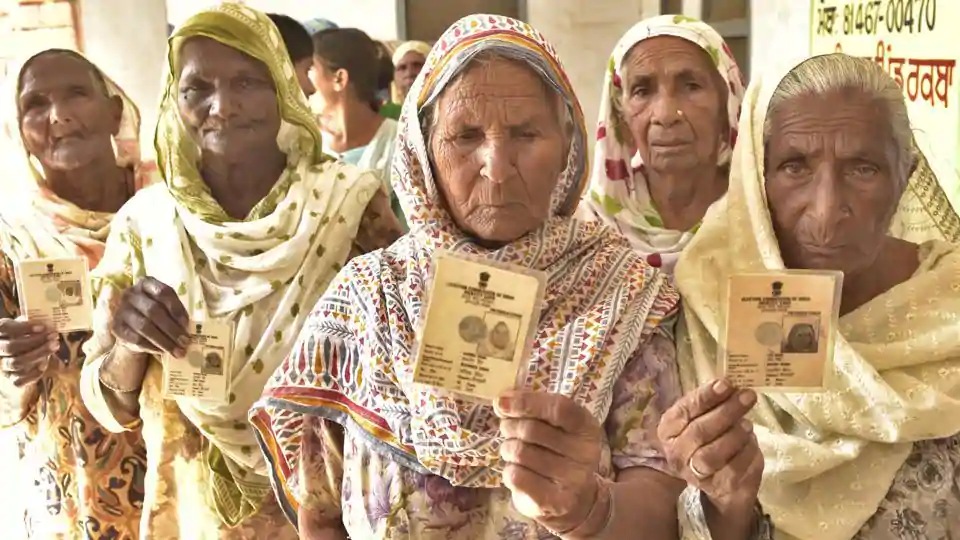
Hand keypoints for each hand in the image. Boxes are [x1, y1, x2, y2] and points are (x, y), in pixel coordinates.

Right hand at [0, 318, 57, 386]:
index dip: (23, 327)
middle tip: (54, 336)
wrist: (26, 359)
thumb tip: (49, 324)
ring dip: (39, 354)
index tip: (43, 327)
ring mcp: (3, 366)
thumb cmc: (29, 338)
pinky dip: (34, 372)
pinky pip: (20, 379)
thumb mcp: (29, 328)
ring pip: (17, 362)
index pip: (5, 328)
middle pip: (11, 347)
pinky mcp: (12, 380)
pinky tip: (44, 365)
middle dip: (35, 341)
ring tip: (55, 346)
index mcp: (0, 333)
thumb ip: (34, 324)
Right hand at [110, 277, 188, 357]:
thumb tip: (186, 328)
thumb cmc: (155, 315)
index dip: (177, 308)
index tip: (187, 324)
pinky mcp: (116, 327)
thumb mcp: (165, 307)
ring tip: (178, 351)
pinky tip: (163, 351)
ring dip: (164, 341)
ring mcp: (121, 310)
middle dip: (172, 329)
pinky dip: (153, 347)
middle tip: (185, 342)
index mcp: (146, 284)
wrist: (133, 328)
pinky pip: (136, 339)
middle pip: (154, 311)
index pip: (163, 292)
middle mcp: (131, 294)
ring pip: (145, 327)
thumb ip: (175, 312)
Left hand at [495, 390, 602, 532]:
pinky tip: (519, 471)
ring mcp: (571, 480)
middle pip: (530, 430)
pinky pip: (515, 475)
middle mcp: (584, 453)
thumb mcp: (555, 425)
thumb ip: (532, 408)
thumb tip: (501, 401)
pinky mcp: (553, 501)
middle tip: (508, 430)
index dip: (526, 402)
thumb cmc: (559, 452)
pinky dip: (509, 470)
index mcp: (587, 427)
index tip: (500, 402)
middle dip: (510, 427)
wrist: (576, 499)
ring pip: (520, 452)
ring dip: (508, 449)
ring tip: (515, 452)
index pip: (557, 408)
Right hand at [658, 379, 762, 512]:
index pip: (684, 411)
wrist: (717, 478)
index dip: (705, 397)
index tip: (726, 384)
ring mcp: (695, 474)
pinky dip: (746, 452)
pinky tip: (751, 441)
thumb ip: (712, 402)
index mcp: (668, 430)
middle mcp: (676, 453)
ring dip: (734, 435)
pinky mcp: (718, 487)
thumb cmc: (708, 438)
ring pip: (712, 454)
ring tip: (748, 423)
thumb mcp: (703, 416)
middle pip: (699, 432)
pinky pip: (733, 469)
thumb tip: (731, 385)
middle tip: (747, 397)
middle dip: (726, 412)